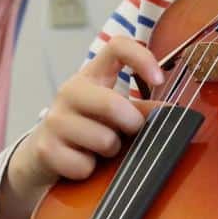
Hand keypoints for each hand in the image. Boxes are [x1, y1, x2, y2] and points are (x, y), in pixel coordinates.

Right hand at [10, 36, 164, 196]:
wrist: (43, 155)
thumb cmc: (86, 130)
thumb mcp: (113, 114)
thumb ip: (141, 110)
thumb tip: (174, 113)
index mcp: (90, 77)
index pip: (116, 47)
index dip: (142, 58)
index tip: (159, 80)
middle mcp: (69, 92)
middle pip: (112, 103)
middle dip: (130, 124)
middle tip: (128, 131)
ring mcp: (54, 120)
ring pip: (104, 140)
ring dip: (110, 152)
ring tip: (100, 149)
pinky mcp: (46, 149)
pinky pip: (85, 165)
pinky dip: (90, 170)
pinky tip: (82, 162)